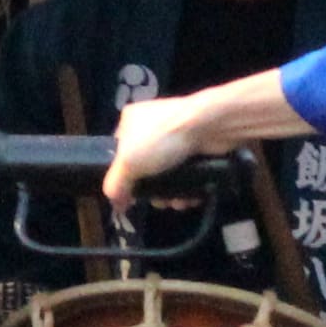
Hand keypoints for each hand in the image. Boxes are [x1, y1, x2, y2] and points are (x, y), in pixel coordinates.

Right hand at [108, 90, 224, 204]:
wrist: (209, 126)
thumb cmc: (161, 140)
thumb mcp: (128, 163)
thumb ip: (116, 185)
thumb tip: (116, 205)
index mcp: (130, 121)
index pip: (118, 154)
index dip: (123, 177)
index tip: (131, 196)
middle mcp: (151, 126)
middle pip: (144, 168)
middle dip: (152, 191)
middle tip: (159, 201)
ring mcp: (175, 136)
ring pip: (167, 174)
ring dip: (171, 194)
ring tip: (177, 202)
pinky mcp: (196, 147)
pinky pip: (186, 173)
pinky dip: (187, 187)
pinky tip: (190, 197)